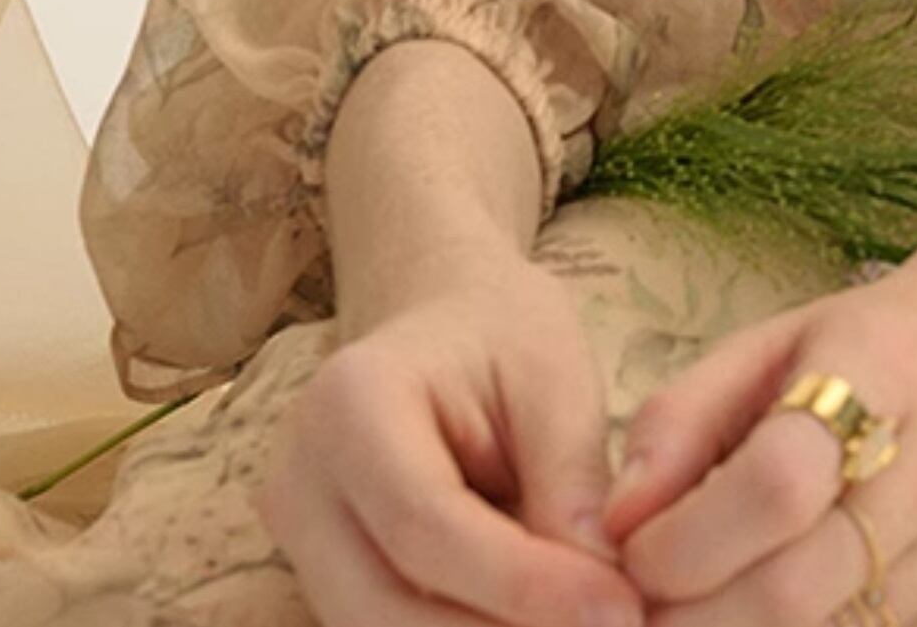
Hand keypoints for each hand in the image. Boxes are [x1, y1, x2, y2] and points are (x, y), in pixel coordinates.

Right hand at [255, 241, 649, 626]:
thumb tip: (604, 606)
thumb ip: (571, 486)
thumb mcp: (557, 378)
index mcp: (350, 403)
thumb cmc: (508, 333)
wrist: (448, 320)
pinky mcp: (322, 578)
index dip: (523, 586)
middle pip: (385, 608)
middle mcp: (300, 481)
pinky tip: (535, 625)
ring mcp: (299, 539)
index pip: (427, 527)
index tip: (617, 611)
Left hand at [596, 261, 916, 626]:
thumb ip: (682, 421)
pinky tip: (769, 614)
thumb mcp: (779, 340)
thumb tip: (611, 527)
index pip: (777, 479)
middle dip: (695, 620)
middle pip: (797, 591)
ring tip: (700, 608)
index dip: (688, 539)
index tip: (633, 556)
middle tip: (643, 612)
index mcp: (886, 370)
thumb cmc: (886, 339)